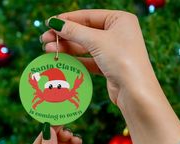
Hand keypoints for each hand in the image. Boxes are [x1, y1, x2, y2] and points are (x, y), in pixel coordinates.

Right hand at [41, 10, 179, 143]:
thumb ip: (74, 31)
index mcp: (120, 20)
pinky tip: (62, 60)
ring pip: (86, 47)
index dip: (67, 20)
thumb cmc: (122, 60)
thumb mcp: (97, 41)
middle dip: (65, 36)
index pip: (88, 16)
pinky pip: (89, 60)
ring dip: (67, 48)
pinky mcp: (109, 66)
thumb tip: (54, 23)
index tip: (49, 24)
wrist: (135, 92)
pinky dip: (76, 60)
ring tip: (48, 50)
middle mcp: (118, 33)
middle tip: (44, 40)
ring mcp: (113, 51)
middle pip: (85, 32)